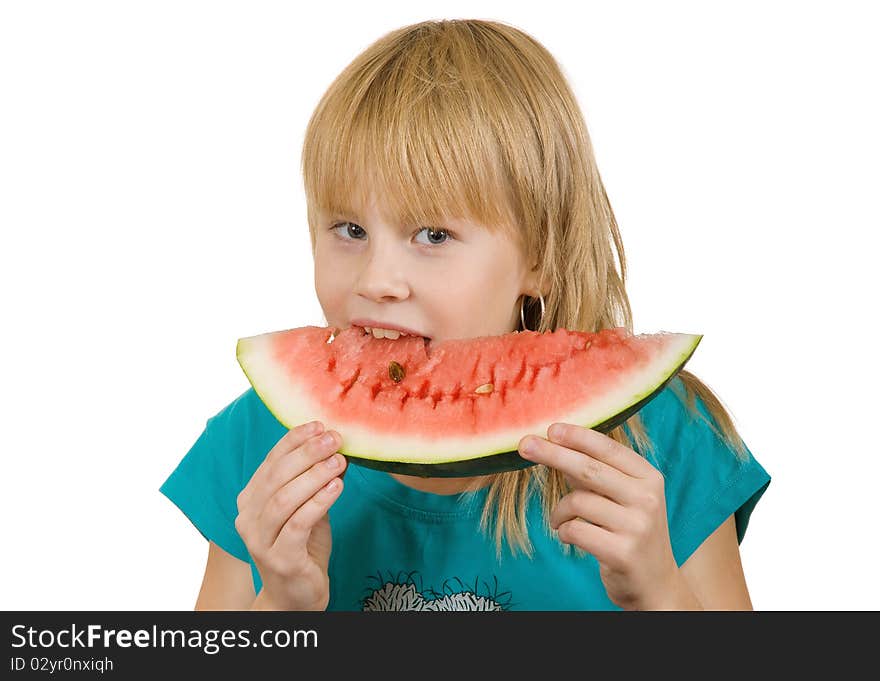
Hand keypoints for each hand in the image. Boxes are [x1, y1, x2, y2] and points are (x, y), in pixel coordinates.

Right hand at [234, 421, 346, 609]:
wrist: (296, 596)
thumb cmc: (302, 548)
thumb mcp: (308, 508)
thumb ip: (314, 482)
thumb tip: (335, 448)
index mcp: (251, 500)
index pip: (270, 461)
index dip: (294, 440)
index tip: (320, 425)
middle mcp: (248, 518)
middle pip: (276, 476)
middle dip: (307, 453)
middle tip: (334, 440)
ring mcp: (259, 540)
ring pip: (284, 499)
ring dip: (314, 475)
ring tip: (339, 462)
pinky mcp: (279, 559)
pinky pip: (297, 523)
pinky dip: (318, 501)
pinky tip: (337, 487)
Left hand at [518, 423, 685, 609]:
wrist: (656, 584)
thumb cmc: (631, 532)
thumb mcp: (624, 497)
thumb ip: (596, 474)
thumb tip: (557, 445)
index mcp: (649, 478)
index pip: (608, 449)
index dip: (577, 436)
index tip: (550, 428)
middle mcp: (647, 499)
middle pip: (588, 469)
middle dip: (552, 454)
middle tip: (524, 445)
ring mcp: (637, 526)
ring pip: (577, 501)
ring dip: (558, 511)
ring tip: (558, 520)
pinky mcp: (622, 552)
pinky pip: (575, 530)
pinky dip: (563, 531)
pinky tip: (568, 535)